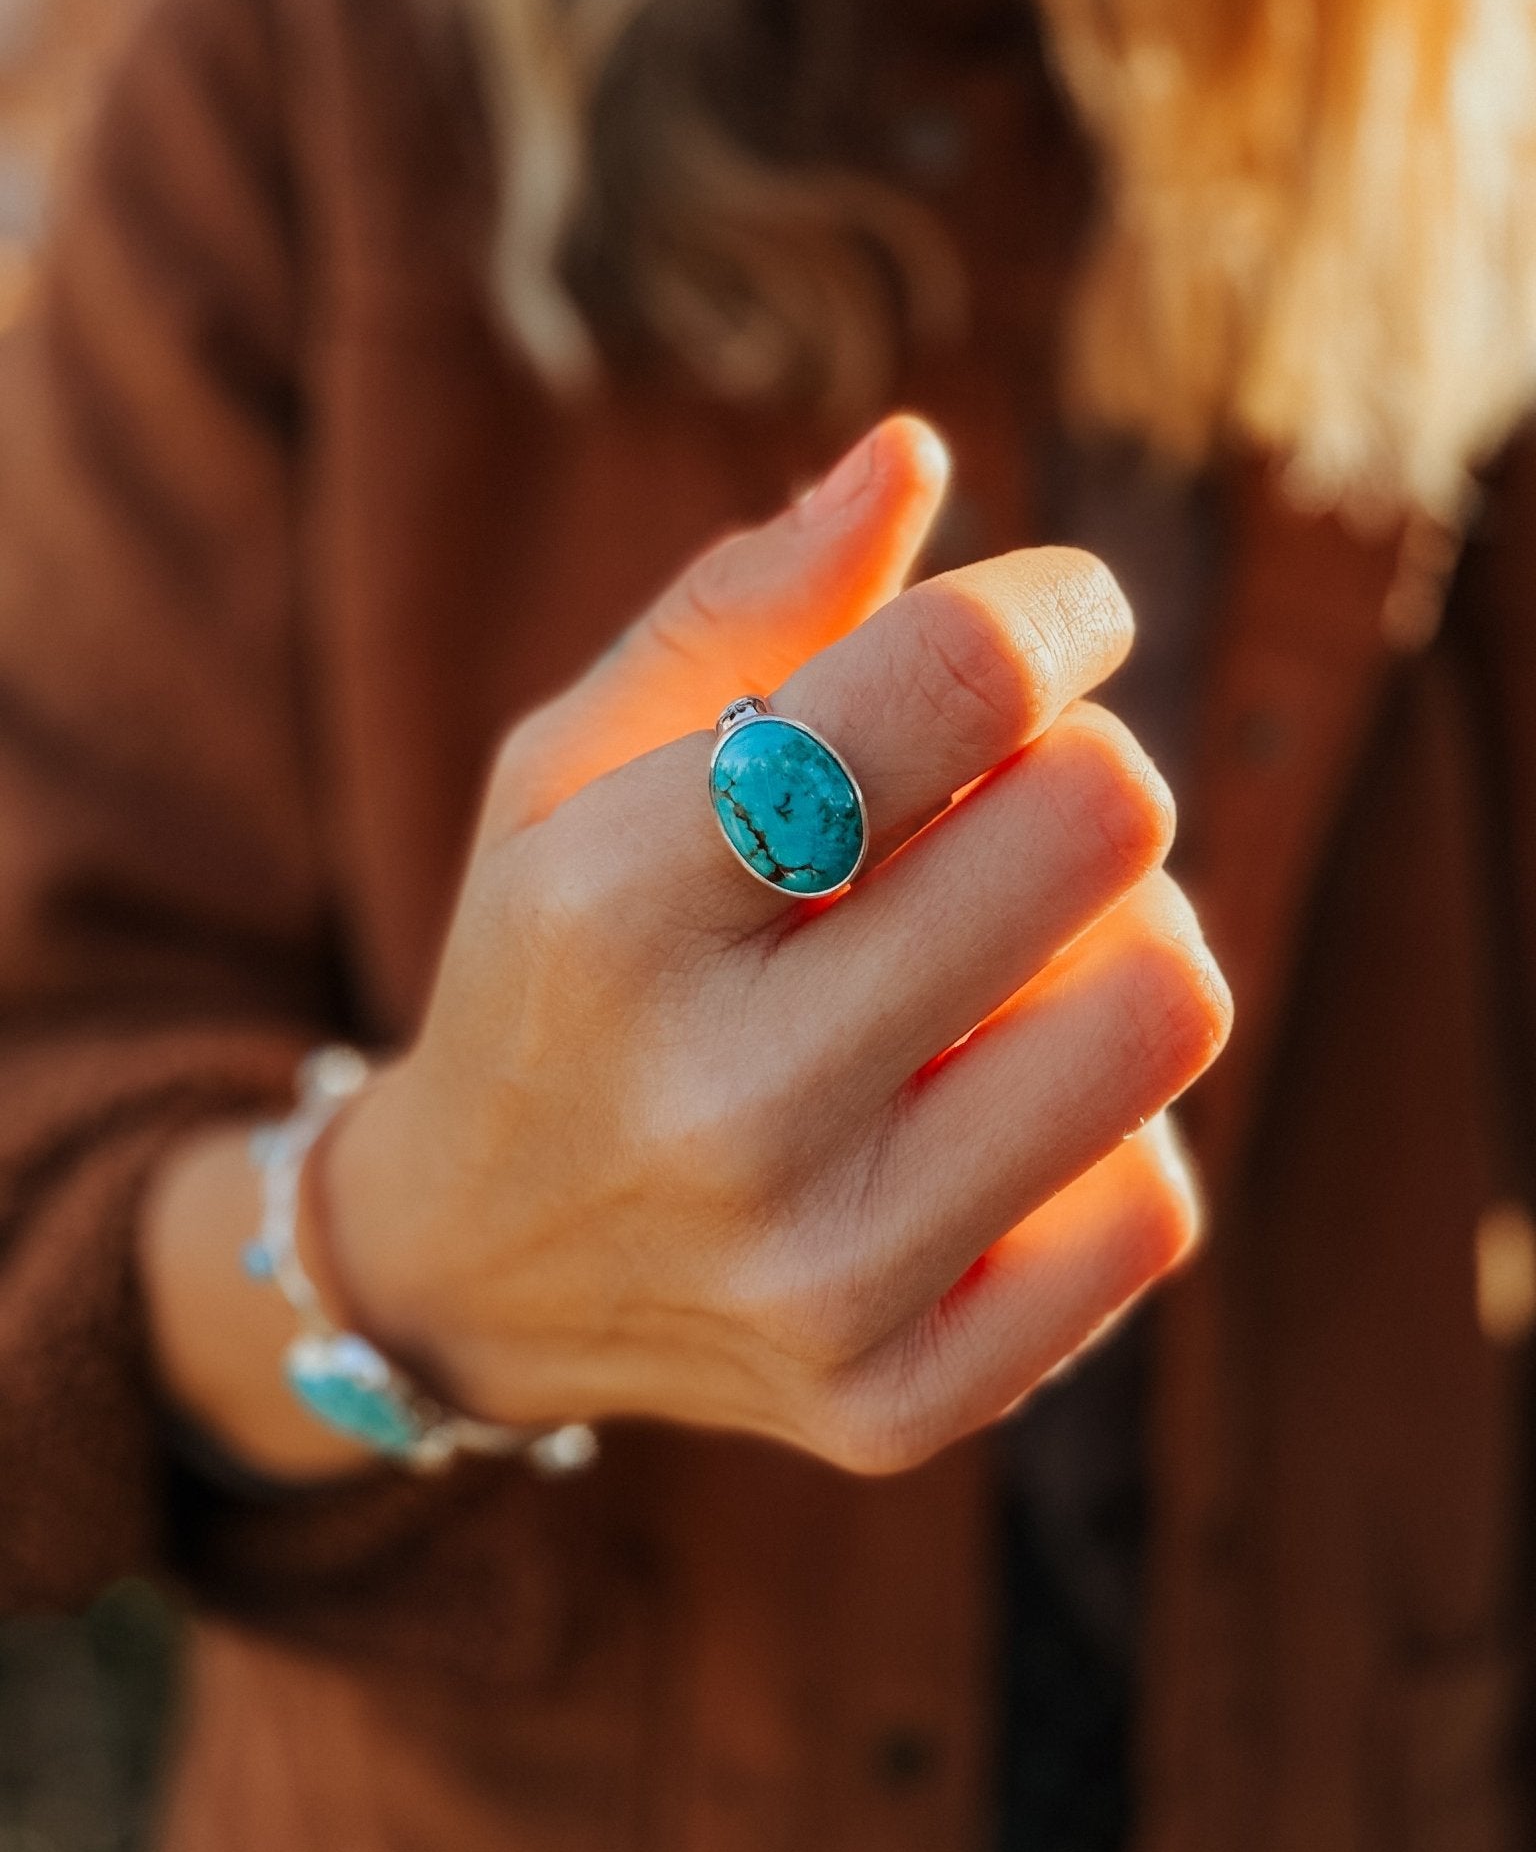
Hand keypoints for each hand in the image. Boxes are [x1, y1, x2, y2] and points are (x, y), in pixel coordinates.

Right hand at [326, 416, 1230, 1472]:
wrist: (474, 1269)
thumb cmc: (549, 969)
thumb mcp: (575, 764)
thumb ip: (746, 604)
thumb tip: (920, 452)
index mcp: (621, 905)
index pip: (953, 682)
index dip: (1050, 606)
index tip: (1054, 614)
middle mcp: (725, 1107)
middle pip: (1101, 824)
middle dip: (1083, 761)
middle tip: (1012, 791)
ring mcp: (823, 1278)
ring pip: (1167, 1005)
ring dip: (1117, 932)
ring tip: (1004, 954)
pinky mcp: (898, 1399)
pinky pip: (1154, 1200)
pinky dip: (1096, 1123)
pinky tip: (983, 1110)